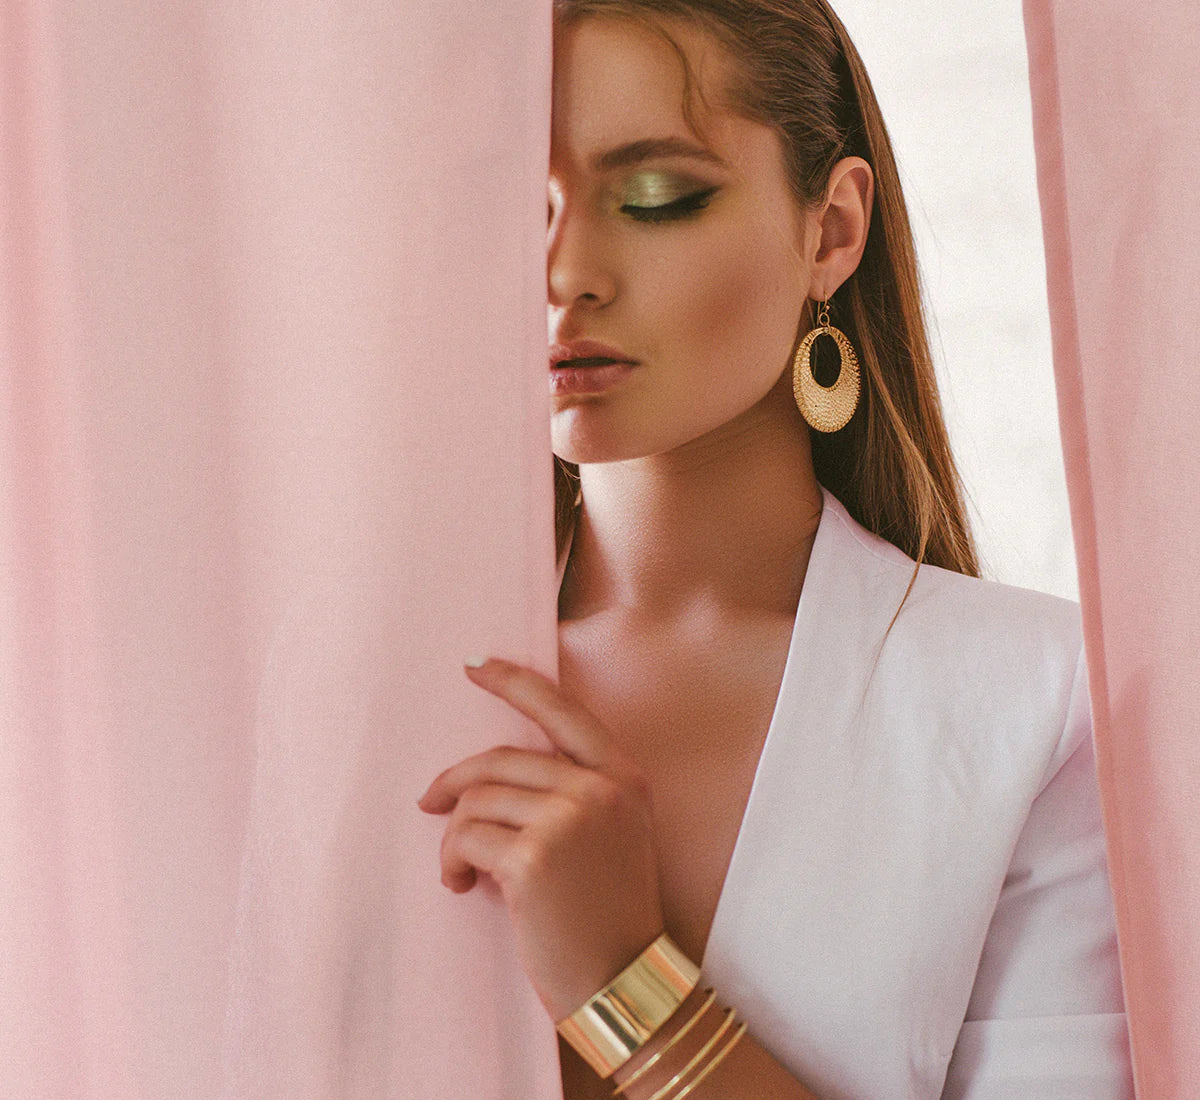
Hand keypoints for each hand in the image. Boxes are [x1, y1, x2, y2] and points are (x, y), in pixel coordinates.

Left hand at [417, 656, 666, 1022]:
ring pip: (476, 800)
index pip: (562, 710)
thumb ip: (574, 793)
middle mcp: (600, 789)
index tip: (475, 664)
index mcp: (623, 777)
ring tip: (461, 869)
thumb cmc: (609, 914)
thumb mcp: (614, 836)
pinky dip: (451, 862)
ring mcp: (569, 820)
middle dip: (453, 782)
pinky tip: (462, 885)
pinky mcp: (533, 858)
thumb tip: (488, 778)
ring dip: (454, 835)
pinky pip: (465, 838)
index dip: (514, 682)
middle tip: (428, 803)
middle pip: (500, 759)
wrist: (625, 983)